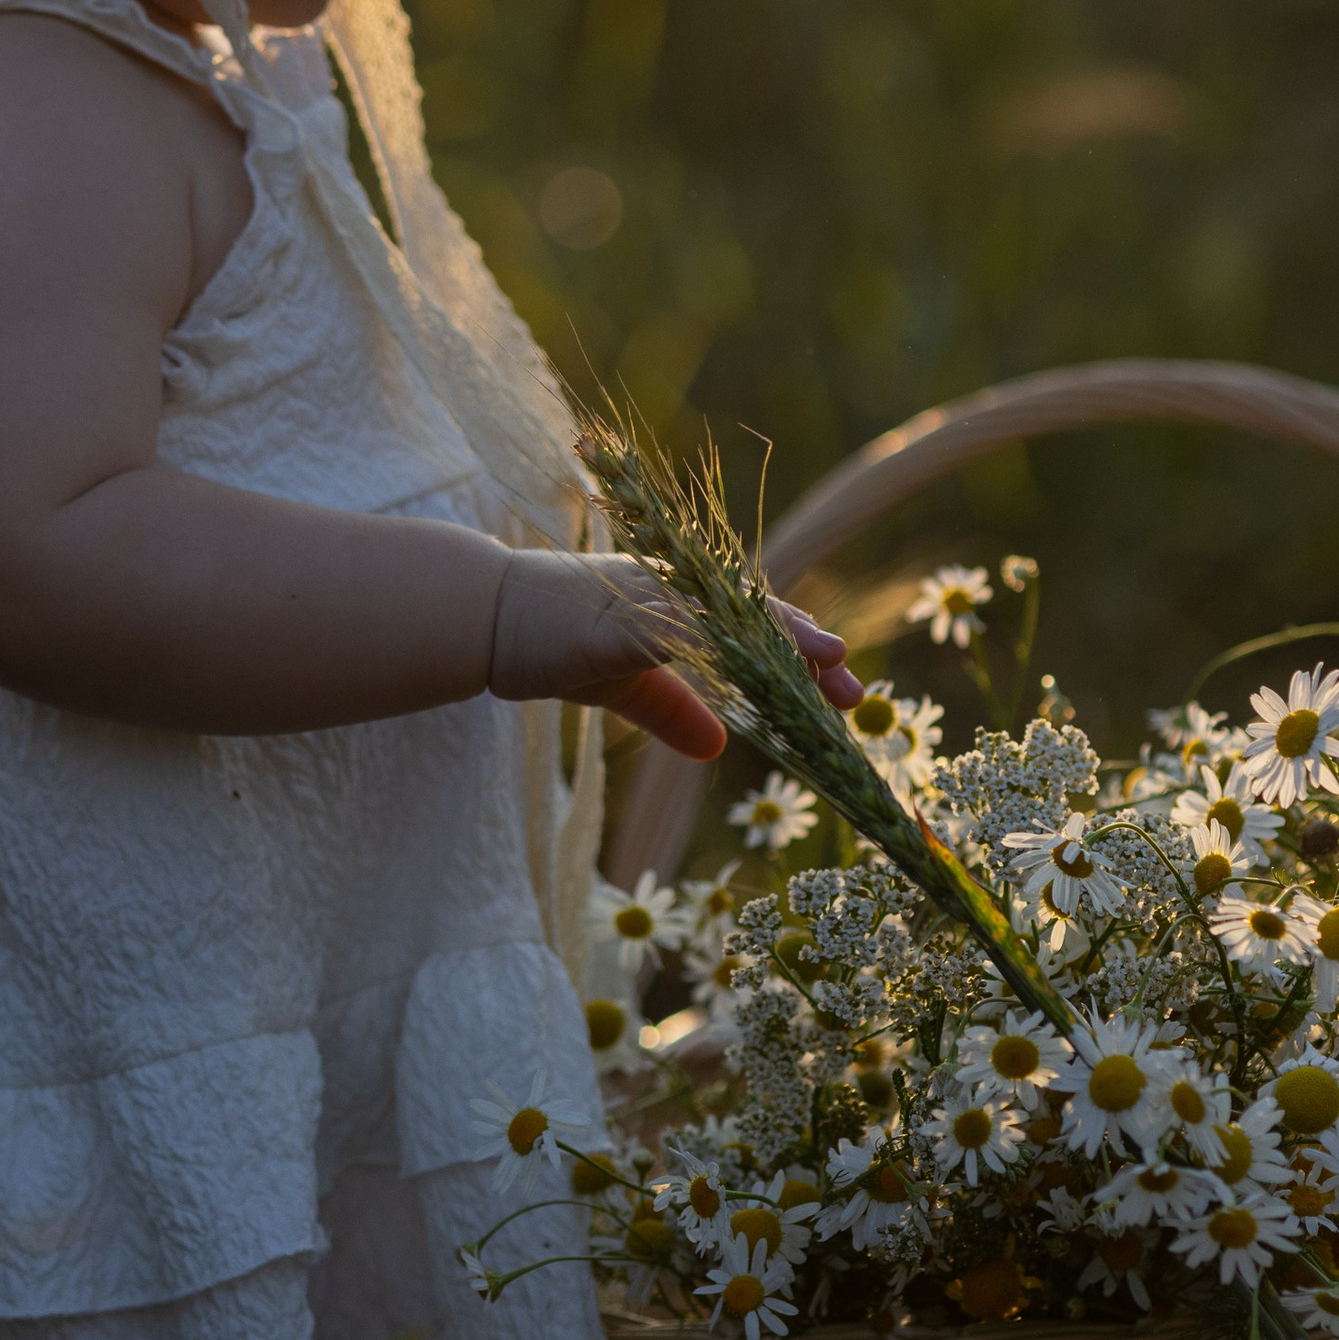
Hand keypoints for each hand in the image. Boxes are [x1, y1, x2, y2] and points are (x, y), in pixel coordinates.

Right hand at [488, 560, 863, 760]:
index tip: (845, 688)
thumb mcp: (623, 686)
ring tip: (831, 661)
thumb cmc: (548, 642)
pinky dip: (720, 646)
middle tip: (856, 690)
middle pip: (756, 618)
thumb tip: (718, 747)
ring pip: (730, 617)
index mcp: (677, 605)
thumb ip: (673, 711)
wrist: (482, 617)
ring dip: (781, 639)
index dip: (801, 653)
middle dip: (809, 651)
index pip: (753, 628)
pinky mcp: (619, 618)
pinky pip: (679, 631)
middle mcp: (672, 592)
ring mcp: (648, 599)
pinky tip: (752, 665)